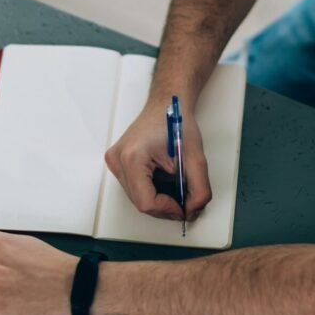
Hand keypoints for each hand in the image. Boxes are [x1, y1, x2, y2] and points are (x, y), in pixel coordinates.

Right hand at [104, 101, 211, 220]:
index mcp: (133, 157)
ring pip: (136, 198)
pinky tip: (164, 182)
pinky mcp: (118, 162)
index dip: (168, 209)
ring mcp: (115, 162)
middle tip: (185, 202)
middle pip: (140, 202)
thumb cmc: (177, 122)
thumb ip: (199, 189)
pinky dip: (151, 191)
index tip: (184, 207)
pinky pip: (134, 188)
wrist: (166, 104)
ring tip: (175, 189)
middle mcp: (118, 160)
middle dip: (165, 206)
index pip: (146, 201)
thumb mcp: (196, 158)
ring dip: (158, 200)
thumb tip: (193, 210)